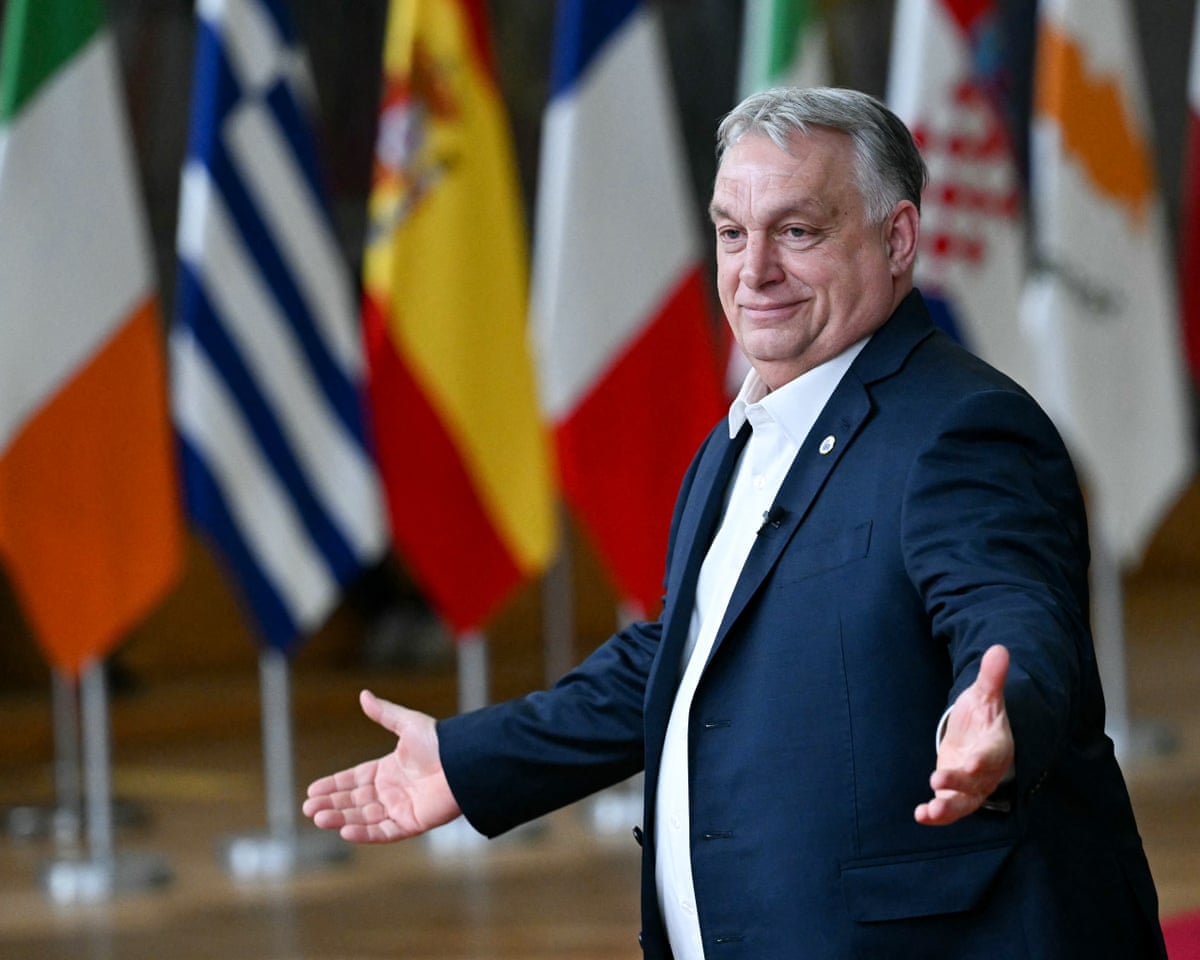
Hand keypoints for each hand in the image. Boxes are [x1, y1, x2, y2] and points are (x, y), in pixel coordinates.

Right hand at [302, 690, 461, 841]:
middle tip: (308, 808)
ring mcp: (401, 808)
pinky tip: (343, 830)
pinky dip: (364, 833)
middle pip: (355, 800)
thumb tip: (363, 694)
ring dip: (340, 818)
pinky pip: (383, 831)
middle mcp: (393, 790)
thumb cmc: (441, 742)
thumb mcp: (408, 724)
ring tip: (317, 818)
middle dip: (331, 804)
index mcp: (389, 769)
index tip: (312, 790)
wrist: (465, 762)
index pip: (355, 779)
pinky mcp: (412, 823)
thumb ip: (384, 713)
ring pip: (364, 817)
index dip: (334, 784)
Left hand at [915, 644, 1014, 826]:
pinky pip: (950, 809)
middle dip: (959, 783)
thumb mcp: (987, 696)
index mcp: (997, 745)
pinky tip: (920, 815)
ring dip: (947, 808)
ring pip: (964, 802)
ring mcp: (972, 786)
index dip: (982, 760)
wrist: (982, 738)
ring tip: (929, 812)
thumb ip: (992, 678)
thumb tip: (1000, 649)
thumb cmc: (984, 717)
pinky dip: (937, 815)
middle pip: (976, 782)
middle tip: (937, 780)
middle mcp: (986, 770)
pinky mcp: (957, 794)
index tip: (971, 764)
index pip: (992, 754)